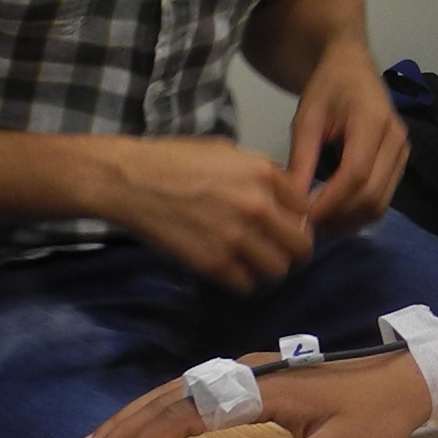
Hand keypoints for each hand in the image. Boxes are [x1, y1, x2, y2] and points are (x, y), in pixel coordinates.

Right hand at [66, 352, 431, 437]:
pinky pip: (192, 394)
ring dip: (130, 423)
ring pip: (174, 394)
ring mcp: (248, 373)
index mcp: (261, 389)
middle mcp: (246, 373)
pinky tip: (139, 427)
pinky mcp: (253, 380)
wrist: (409, 379)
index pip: (185, 418)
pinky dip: (158, 412)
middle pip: (167, 402)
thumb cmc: (375, 419)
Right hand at [97, 136, 312, 289]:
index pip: (306, 209)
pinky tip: (231, 268)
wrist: (130, 181)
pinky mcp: (213, 263)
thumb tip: (286, 198)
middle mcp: (258, 206)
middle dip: (292, 249)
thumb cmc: (176, 160)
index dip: (298, 219)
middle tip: (277, 248)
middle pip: (301, 245)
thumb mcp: (228, 152)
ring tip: (253, 261)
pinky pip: (247, 285)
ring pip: (278, 270)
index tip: (286, 224)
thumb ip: (262, 175)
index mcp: (265, 174)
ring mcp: (236, 237)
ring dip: (268, 268)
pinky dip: (242, 280)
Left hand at [288, 41, 408, 231]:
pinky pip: (384, 198)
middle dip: (340, 217)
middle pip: (373, 194)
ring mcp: (403, 152)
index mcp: (372, 121)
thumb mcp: (307, 118)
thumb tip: (292, 201)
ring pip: (381, 202)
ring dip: (350, 220)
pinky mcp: (401, 163)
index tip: (304, 218)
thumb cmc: (327, 88)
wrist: (353, 68)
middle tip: (307, 228)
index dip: (331, 201)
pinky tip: (335, 214)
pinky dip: (359, 213)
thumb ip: (302, 159)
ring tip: (319, 224)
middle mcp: (396, 139)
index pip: (356, 173)